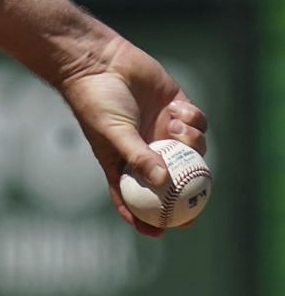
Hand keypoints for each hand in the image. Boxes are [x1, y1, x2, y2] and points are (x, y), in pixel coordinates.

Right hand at [57, 36, 207, 237]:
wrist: (98, 63)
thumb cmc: (97, 102)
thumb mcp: (114, 134)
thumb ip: (139, 156)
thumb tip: (163, 181)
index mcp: (123, 161)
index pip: (134, 196)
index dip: (146, 217)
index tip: (159, 232)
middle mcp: (145, 148)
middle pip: (172, 177)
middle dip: (186, 191)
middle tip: (198, 200)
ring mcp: (161, 128)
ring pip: (190, 149)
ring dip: (192, 143)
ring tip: (177, 129)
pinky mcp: (175, 107)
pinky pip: (195, 123)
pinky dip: (193, 120)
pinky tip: (179, 111)